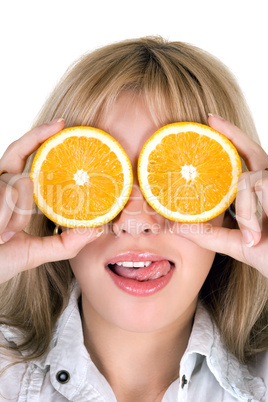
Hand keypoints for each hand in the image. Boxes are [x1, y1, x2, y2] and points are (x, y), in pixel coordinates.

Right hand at [0, 120, 102, 283]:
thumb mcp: (36, 252)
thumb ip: (65, 243)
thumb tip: (96, 230)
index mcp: (10, 193)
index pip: (21, 156)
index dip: (37, 137)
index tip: (60, 124)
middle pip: (19, 164)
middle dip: (32, 166)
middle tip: (53, 145)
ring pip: (18, 185)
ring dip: (16, 216)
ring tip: (4, 236)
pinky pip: (6, 194)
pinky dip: (7, 218)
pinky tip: (0, 234)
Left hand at [171, 115, 267, 277]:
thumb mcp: (236, 244)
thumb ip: (208, 235)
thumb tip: (174, 225)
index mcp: (262, 194)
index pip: (246, 161)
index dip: (232, 142)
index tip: (210, 124)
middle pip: (253, 151)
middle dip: (232, 133)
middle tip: (209, 119)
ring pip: (248, 177)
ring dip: (243, 209)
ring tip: (252, 238)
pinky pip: (257, 185)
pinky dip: (249, 213)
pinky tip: (255, 236)